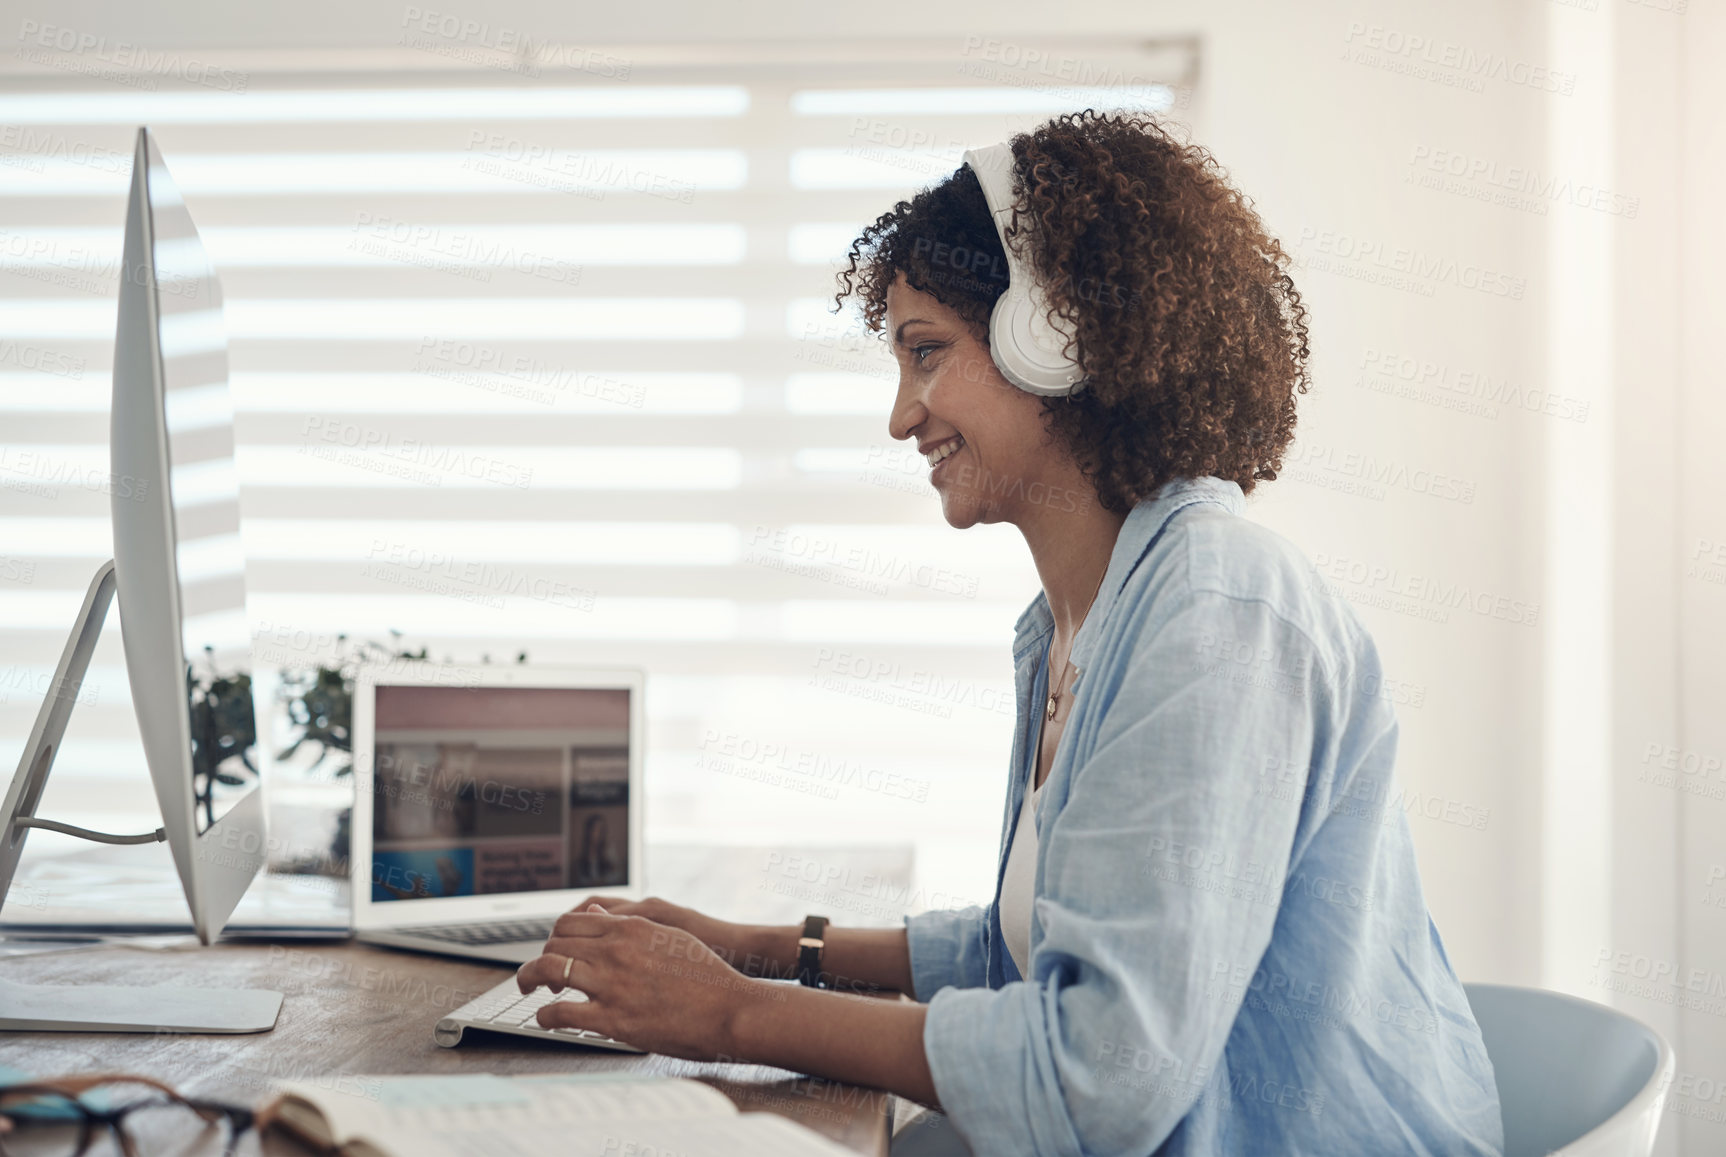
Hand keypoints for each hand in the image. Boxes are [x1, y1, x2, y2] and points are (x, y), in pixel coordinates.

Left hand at [515, 903, 777, 1059]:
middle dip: (540, 958)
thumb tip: (594, 916)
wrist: (731, 1009)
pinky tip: (546, 1019)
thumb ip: (630, 925)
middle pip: (555, 944)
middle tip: (538, 975)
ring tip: (529, 991)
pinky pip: (561, 1013)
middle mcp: (617, 950)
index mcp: (632, 927)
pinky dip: (544, 1016)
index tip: (554, 951)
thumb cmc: (707, 975)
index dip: (555, 937)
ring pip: (549, 971)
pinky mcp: (613, 1019)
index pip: (571, 922)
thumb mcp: (671, 935)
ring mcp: (613, 984)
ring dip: (529, 980)